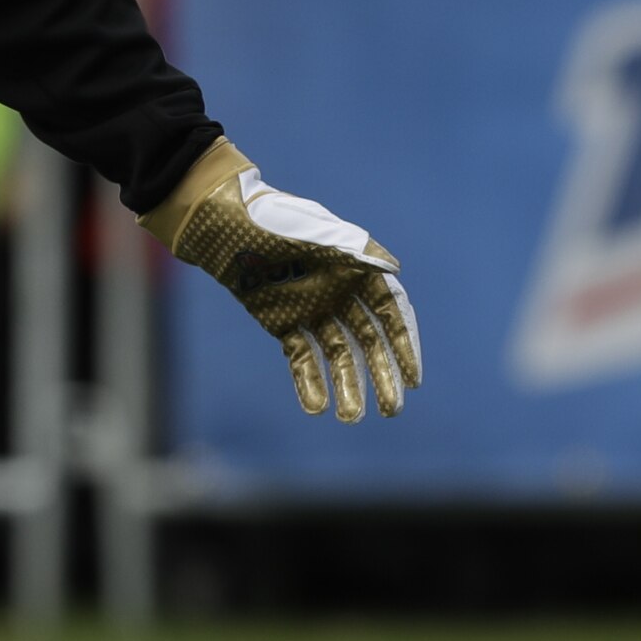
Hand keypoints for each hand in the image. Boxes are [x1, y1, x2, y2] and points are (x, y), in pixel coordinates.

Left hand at [144, 140, 420, 422]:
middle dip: (382, 376)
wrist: (227, 225)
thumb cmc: (277, 223)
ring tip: (349, 418)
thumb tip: (396, 272)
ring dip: (347, 387)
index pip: (392, 315)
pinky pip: (302, 358)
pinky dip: (309, 383)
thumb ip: (358, 253)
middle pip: (370, 343)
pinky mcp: (283, 323)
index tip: (413, 379)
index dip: (405, 347)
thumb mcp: (321, 234)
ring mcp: (313, 311)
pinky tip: (316, 408)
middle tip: (392, 411)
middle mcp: (341, 295)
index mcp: (358, 272)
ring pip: (338, 356)